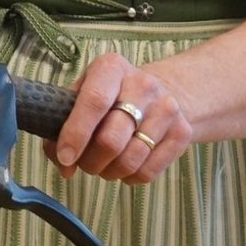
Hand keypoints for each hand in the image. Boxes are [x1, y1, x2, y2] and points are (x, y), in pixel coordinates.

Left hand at [46, 52, 193, 185]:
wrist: (164, 91)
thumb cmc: (112, 95)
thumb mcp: (84, 93)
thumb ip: (63, 124)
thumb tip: (63, 164)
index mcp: (111, 68)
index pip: (93, 102)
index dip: (76, 134)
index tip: (65, 157)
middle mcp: (142, 84)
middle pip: (111, 139)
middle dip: (89, 161)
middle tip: (82, 164)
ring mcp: (166, 108)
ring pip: (130, 160)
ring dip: (108, 172)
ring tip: (102, 165)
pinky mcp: (182, 132)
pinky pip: (148, 172)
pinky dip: (129, 178)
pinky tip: (124, 166)